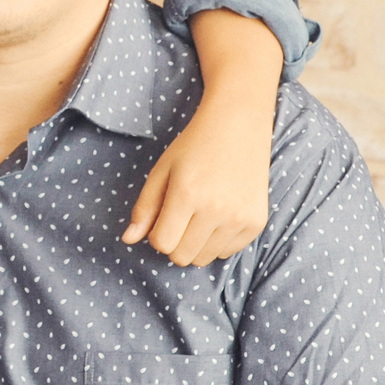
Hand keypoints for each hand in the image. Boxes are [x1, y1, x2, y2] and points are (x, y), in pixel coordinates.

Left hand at [123, 10, 277, 266]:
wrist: (238, 125)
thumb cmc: (194, 146)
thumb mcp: (162, 171)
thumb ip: (144, 207)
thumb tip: (128, 240)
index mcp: (187, 195)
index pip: (162, 243)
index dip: (156, 234)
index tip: (162, 217)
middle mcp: (216, 210)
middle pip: (182, 256)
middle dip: (174, 242)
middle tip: (179, 217)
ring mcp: (239, 218)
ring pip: (204, 259)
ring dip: (195, 244)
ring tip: (198, 216)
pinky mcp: (256, 223)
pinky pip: (227, 253)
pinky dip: (217, 241)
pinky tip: (219, 215)